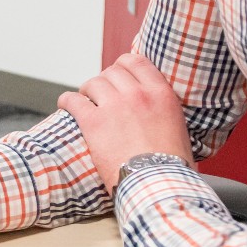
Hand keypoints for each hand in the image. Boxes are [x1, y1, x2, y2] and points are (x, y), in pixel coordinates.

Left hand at [57, 53, 192, 192]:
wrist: (158, 185)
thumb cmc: (172, 167)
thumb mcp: (180, 130)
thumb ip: (166, 113)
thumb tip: (162, 116)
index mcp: (161, 94)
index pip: (136, 62)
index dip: (123, 65)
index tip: (119, 73)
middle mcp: (137, 94)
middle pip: (112, 71)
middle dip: (105, 80)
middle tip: (102, 94)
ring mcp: (114, 106)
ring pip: (92, 83)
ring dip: (88, 91)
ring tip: (86, 101)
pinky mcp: (94, 123)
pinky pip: (73, 101)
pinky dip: (67, 101)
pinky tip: (66, 105)